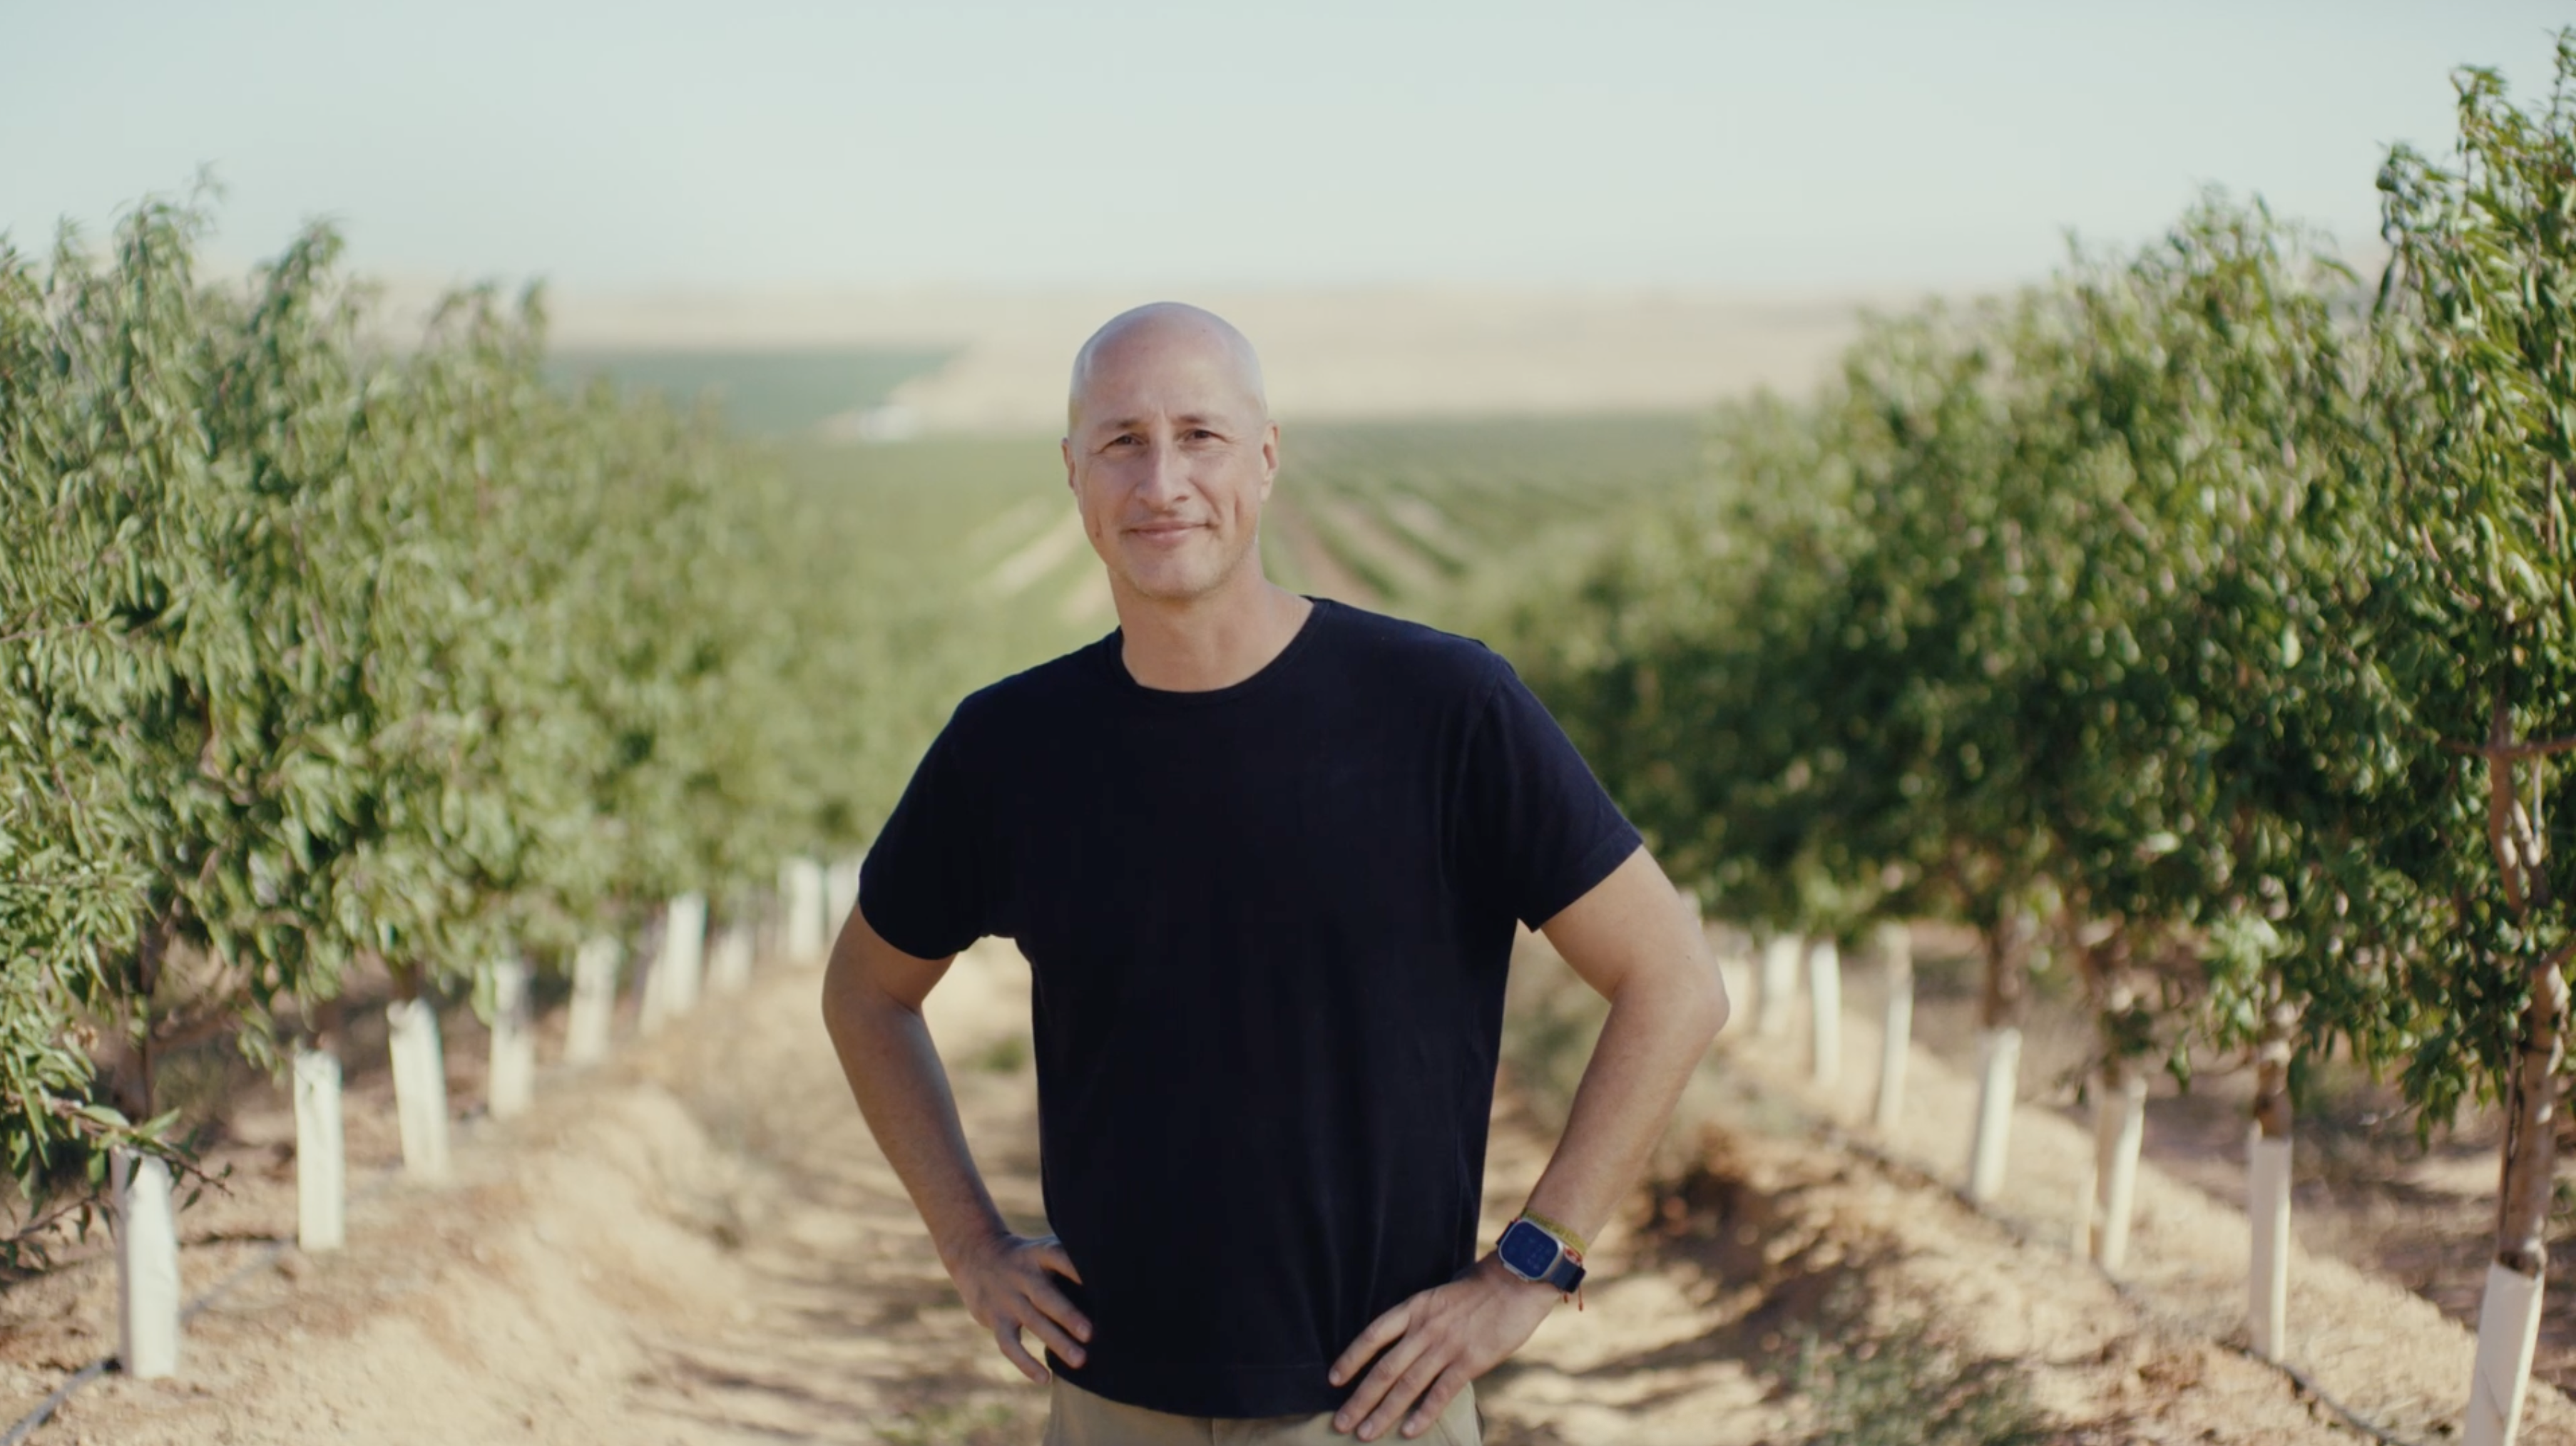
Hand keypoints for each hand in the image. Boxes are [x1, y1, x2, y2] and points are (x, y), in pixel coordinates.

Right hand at [948, 1230, 1090, 1381]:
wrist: (974, 1254)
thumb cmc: (1026, 1257)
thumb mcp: (1042, 1249)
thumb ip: (1069, 1260)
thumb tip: (1112, 1279)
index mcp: (1038, 1254)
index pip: (1058, 1257)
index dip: (1075, 1268)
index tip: (1098, 1281)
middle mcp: (1022, 1275)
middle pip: (1045, 1296)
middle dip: (1067, 1315)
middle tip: (1090, 1333)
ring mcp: (1006, 1298)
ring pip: (1032, 1322)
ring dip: (1056, 1342)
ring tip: (1080, 1361)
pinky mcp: (994, 1318)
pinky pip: (1009, 1345)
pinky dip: (1026, 1363)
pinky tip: (1045, 1378)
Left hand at [1328, 1256, 1557, 1439]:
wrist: (1518, 1279)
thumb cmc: (1481, 1286)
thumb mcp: (1441, 1294)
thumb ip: (1423, 1317)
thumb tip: (1408, 1340)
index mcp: (1415, 1308)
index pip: (1373, 1336)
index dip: (1351, 1358)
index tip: (1334, 1379)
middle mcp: (1424, 1329)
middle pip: (1384, 1369)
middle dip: (1360, 1400)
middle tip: (1341, 1423)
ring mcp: (1446, 1346)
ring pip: (1407, 1386)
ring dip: (1383, 1413)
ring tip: (1365, 1435)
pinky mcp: (1470, 1361)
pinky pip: (1441, 1393)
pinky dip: (1423, 1415)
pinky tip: (1409, 1432)